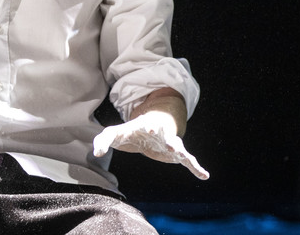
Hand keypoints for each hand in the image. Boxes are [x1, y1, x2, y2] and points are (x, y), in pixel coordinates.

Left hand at [93, 110, 208, 179]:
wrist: (151, 129)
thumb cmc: (131, 131)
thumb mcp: (116, 133)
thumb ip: (103, 140)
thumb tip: (95, 152)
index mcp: (144, 126)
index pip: (144, 125)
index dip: (147, 126)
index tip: (149, 128)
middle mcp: (159, 132)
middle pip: (162, 131)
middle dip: (160, 131)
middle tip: (159, 134)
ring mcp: (169, 142)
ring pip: (177, 145)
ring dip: (179, 149)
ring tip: (183, 155)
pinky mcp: (177, 153)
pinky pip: (188, 160)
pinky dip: (196, 168)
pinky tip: (204, 175)